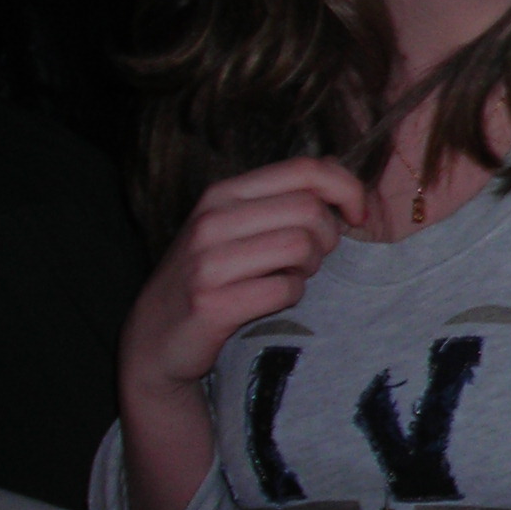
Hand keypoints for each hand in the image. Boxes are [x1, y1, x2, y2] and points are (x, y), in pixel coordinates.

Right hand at [124, 158, 365, 397]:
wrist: (154, 340)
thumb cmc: (210, 276)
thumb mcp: (236, 225)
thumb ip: (282, 198)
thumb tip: (341, 175)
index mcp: (223, 193)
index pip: (306, 169)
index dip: (347, 189)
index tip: (356, 214)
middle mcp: (212, 220)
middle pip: (311, 210)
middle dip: (326, 238)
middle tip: (309, 259)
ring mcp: (207, 261)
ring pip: (301, 246)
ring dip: (308, 268)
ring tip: (287, 277)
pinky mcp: (212, 303)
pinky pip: (286, 290)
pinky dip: (291, 297)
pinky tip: (269, 301)